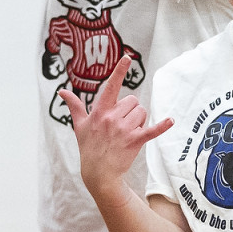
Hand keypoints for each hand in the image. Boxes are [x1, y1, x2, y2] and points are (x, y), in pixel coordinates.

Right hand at [60, 55, 172, 193]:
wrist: (98, 173)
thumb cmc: (88, 147)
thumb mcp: (79, 126)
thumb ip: (74, 106)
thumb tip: (62, 91)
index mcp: (100, 112)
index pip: (110, 87)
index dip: (119, 72)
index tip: (127, 58)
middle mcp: (112, 118)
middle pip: (133, 101)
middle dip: (131, 110)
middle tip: (121, 125)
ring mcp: (124, 130)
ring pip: (142, 113)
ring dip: (139, 120)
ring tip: (128, 132)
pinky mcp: (135, 141)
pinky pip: (152, 130)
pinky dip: (162, 126)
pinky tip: (170, 121)